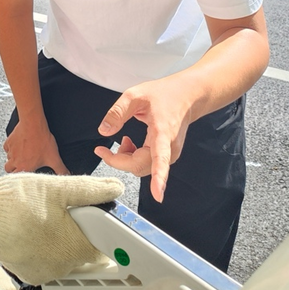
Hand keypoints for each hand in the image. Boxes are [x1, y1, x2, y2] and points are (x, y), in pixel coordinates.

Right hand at [0, 173, 122, 285]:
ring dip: (58, 242)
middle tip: (59, 214)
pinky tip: (31, 231)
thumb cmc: (16, 200)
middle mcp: (62, 265)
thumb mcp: (57, 187)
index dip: (99, 231)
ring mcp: (45, 272)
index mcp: (74, 246)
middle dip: (75, 233)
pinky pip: (45, 263)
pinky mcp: (28, 273)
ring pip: (62, 258)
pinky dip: (41, 250)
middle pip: (81, 251)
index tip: (90, 221)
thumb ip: (89, 189)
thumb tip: (113, 189)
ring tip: (42, 220)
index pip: (101, 246)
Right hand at [3, 117, 69, 174]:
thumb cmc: (42, 140)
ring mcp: (11, 151)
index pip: (17, 179)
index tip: (24, 177)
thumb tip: (67, 176)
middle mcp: (15, 161)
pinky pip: (7, 148)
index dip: (20, 179)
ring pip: (8, 159)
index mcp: (24, 167)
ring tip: (22, 155)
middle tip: (22, 166)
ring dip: (13, 159)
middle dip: (14, 169)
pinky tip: (18, 146)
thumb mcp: (54, 157)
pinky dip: (11, 148)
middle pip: (9, 170)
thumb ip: (61, 169)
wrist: (33, 124)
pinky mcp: (9, 142)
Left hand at [94, 80, 191, 201]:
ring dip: (126, 159)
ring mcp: (171, 153)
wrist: (186, 96)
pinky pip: (147, 165)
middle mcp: (170, 147)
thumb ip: (117, 112)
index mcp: (163, 132)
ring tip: (123, 140)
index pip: (161, 159)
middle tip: (102, 149)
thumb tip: (103, 131)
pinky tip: (131, 144)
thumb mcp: (135, 95)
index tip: (158, 195)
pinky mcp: (168, 155)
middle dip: (118, 161)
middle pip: (141, 167)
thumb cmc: (163, 94)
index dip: (159, 177)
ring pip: (143, 168)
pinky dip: (134, 158)